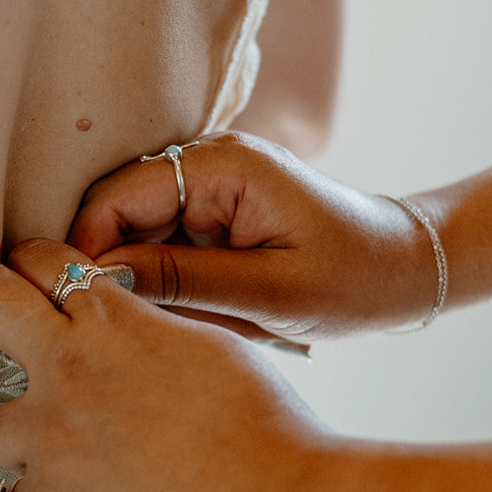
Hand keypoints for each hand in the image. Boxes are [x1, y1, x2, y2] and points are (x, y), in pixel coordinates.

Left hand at [0, 238, 334, 491]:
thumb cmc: (261, 425)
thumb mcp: (207, 345)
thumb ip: (146, 329)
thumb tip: (122, 325)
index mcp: (111, 321)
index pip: (41, 260)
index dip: (34, 265)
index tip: (32, 277)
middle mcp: (67, 369)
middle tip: (5, 319)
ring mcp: (50, 438)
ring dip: (28, 436)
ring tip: (73, 453)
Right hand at [68, 131, 438, 341]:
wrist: (406, 269)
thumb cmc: (353, 280)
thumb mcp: (270, 292)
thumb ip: (183, 280)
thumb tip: (102, 278)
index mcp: (222, 167)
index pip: (115, 198)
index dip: (88, 251)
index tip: (85, 309)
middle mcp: (207, 162)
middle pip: (118, 213)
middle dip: (117, 270)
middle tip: (135, 328)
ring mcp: (209, 184)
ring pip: (137, 233)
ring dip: (147, 280)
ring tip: (187, 321)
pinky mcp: (214, 210)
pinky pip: (164, 243)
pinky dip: (169, 281)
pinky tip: (201, 312)